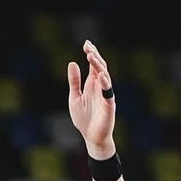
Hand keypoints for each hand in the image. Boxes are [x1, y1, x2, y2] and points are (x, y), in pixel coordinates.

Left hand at [68, 39, 115, 156]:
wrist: (91, 137)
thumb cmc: (84, 118)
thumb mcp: (75, 97)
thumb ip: (74, 81)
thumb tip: (72, 63)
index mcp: (92, 84)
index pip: (93, 66)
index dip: (91, 54)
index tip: (86, 44)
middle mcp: (100, 87)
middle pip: (100, 67)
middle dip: (94, 56)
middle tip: (88, 46)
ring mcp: (106, 95)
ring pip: (105, 77)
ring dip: (98, 66)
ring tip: (91, 56)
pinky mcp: (109, 106)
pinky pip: (109, 93)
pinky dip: (106, 84)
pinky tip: (101, 76)